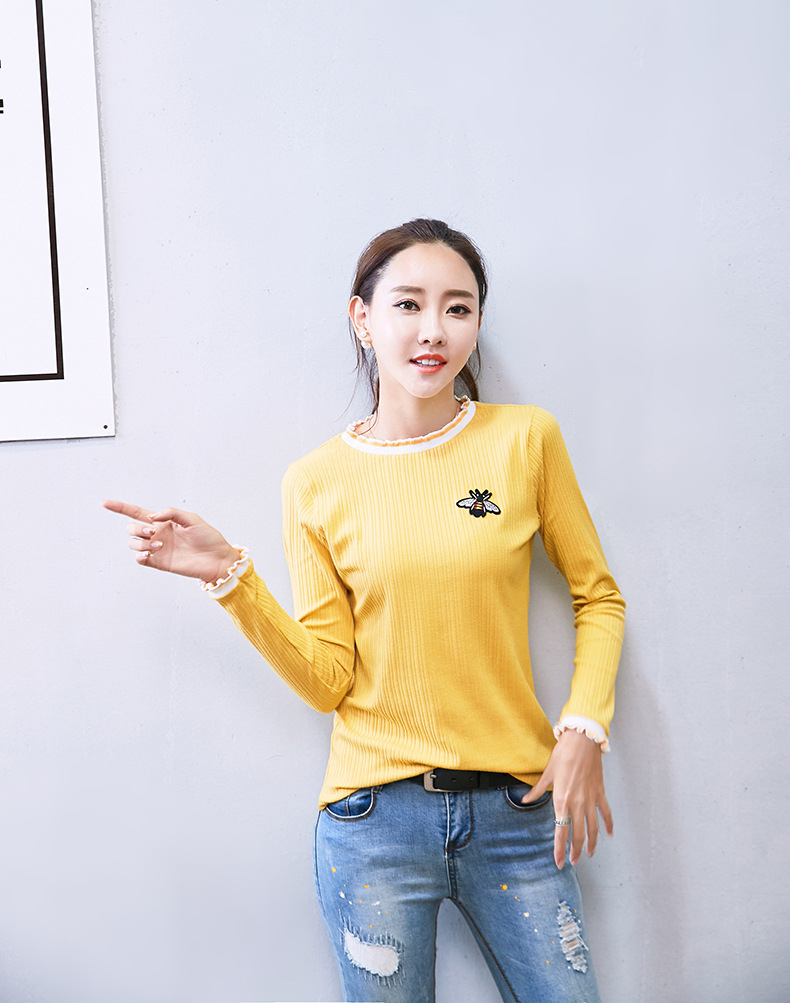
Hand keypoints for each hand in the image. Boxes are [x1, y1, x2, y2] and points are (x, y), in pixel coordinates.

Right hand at [102, 500, 240, 582]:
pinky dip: (140, 556)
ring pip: (133, 544)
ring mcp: (157, 549)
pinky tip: (151, 554)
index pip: (136, 513)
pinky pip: (139, 559)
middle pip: (131, 529)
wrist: (217, 559)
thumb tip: (151, 517)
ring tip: (159, 546)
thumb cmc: (208, 538)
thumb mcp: (192, 519)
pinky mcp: (159, 563)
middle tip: (154, 532)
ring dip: (141, 543)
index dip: (120, 507)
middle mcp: (157, 534)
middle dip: (137, 529)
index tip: (105, 503)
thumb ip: (171, 513)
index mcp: (163, 521)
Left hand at [521, 729, 612, 868]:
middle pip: (577, 834)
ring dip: (592, 843)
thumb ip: (537, 790)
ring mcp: (590, 799)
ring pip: (593, 828)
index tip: (559, 862)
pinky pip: (606, 812)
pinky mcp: (600, 792)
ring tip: (590, 854)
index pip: (560, 832)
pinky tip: (609, 834)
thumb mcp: (547, 773)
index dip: (559, 849)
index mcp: (561, 800)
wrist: (582, 741)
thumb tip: (525, 800)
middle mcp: (577, 804)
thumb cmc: (563, 754)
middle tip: (572, 862)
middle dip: (575, 851)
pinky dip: (608, 824)